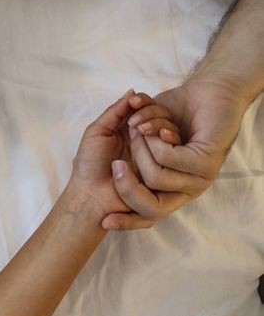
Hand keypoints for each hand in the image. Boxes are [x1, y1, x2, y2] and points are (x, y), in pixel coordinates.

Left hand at [63, 91, 181, 230]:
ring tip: (139, 133)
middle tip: (138, 124)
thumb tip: (132, 92)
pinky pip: (175, 154)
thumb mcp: (98, 132)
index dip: (145, 104)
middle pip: (163, 121)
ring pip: (172, 135)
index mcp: (130, 131)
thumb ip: (115, 112)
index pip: (148, 111)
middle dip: (153, 116)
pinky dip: (169, 144)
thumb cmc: (89, 165)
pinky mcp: (167, 171)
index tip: (136, 102)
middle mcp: (147, 142)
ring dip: (159, 129)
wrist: (92, 196)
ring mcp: (159, 156)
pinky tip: (160, 140)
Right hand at [101, 78, 248, 229]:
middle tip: (120, 153)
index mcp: (173, 186)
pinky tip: (161, 127)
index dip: (127, 223)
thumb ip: (134, 149)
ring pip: (154, 178)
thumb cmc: (177, 112)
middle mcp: (188, 188)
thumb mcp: (146, 133)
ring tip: (140, 127)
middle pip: (149, 207)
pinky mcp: (207, 164)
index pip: (148, 216)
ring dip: (141, 148)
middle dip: (126, 182)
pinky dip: (156, 139)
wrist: (210, 92)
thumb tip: (113, 172)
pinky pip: (167, 158)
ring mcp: (200, 179)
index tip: (106, 222)